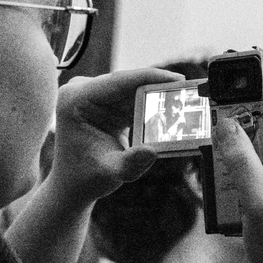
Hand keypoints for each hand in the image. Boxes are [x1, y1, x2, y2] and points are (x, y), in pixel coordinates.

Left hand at [47, 67, 181, 203]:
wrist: (73, 185)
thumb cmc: (85, 178)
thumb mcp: (110, 172)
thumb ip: (131, 163)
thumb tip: (151, 151)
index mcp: (76, 99)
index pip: (117, 81)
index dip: (149, 77)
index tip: (178, 79)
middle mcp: (82, 91)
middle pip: (128, 82)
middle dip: (158, 86)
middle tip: (188, 92)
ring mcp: (93, 94)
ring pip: (133, 88)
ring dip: (157, 95)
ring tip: (184, 101)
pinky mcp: (105, 102)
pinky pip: (133, 97)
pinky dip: (151, 104)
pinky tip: (170, 110)